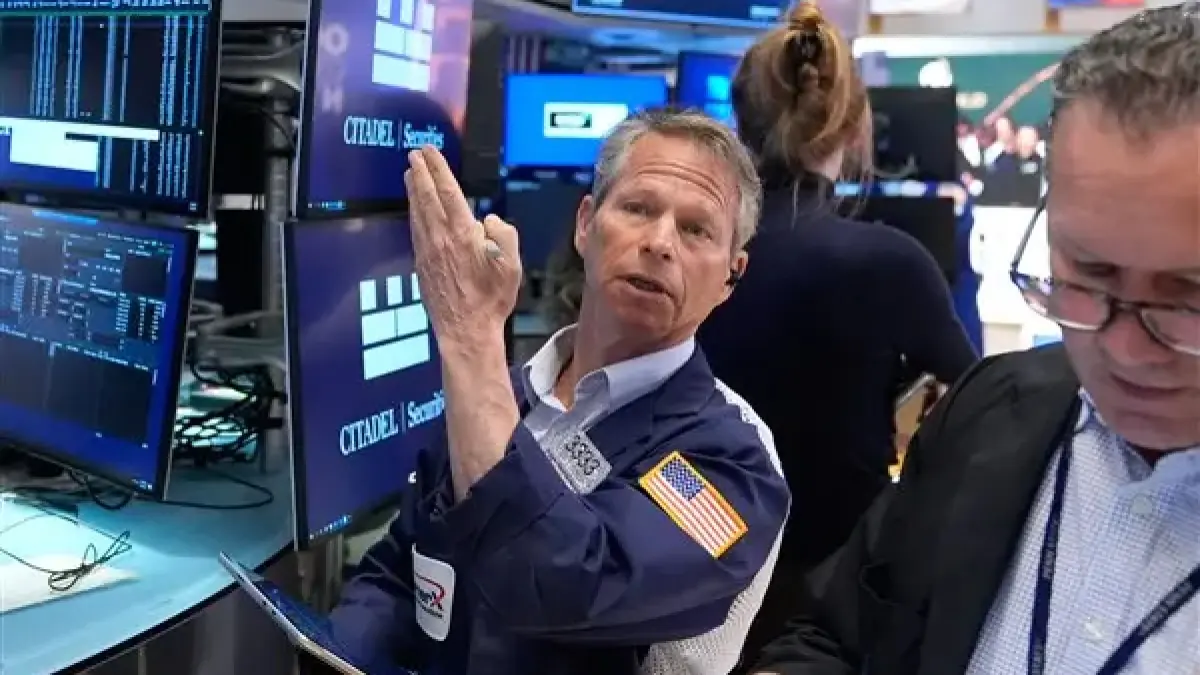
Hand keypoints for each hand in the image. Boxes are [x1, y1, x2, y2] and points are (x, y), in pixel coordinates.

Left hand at [405, 146, 520, 348]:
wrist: (466, 329)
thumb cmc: (492, 298)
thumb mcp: (511, 264)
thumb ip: (504, 235)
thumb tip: (489, 220)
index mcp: (463, 234)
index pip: (448, 192)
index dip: (438, 169)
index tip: (430, 152)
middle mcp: (441, 238)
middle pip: (427, 197)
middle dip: (420, 173)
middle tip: (414, 154)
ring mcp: (428, 251)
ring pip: (417, 212)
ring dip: (413, 190)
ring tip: (409, 174)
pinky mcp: (422, 264)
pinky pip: (415, 230)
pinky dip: (413, 213)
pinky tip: (413, 208)